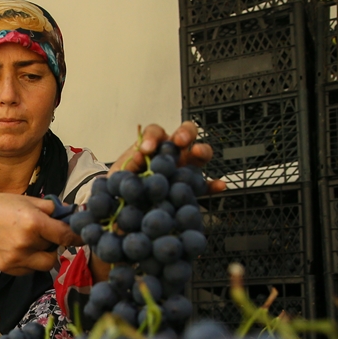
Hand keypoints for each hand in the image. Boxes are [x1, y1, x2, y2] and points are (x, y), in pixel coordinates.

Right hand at [0, 193, 81, 275]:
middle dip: (53, 241)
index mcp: (33, 222)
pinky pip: (31, 269)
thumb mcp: (27, 199)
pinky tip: (19, 248)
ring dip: (44, 254)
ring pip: (46, 263)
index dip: (77, 236)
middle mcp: (26, 243)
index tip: (84, 237)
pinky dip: (31, 261)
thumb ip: (51, 208)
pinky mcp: (10, 268)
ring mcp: (17, 258)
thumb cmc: (1, 206)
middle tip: (41, 231)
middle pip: (56, 249)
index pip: (65, 235)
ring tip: (31, 241)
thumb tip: (73, 214)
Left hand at [108, 121, 225, 193]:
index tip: (147, 148)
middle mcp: (171, 153)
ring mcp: (184, 168)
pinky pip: (205, 185)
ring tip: (198, 153)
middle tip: (179, 140)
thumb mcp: (119, 176)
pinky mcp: (190, 188)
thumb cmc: (121, 185)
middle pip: (185, 133)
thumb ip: (126, 168)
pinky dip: (213, 184)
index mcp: (152, 146)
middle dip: (184, 133)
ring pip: (200, 153)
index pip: (155, 132)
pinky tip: (219, 186)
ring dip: (201, 150)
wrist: (122, 206)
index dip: (153, 136)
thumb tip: (136, 158)